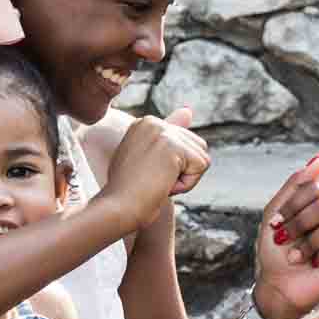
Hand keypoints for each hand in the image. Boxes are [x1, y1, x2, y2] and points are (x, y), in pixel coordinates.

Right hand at [98, 108, 209, 227]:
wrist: (117, 208)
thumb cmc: (126, 191)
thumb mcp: (146, 159)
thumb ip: (166, 138)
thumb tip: (189, 110)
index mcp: (145, 124)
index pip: (183, 144)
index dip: (173, 168)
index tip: (148, 176)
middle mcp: (153, 121)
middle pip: (196, 147)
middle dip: (182, 172)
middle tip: (154, 181)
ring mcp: (162, 131)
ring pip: (201, 157)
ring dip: (185, 179)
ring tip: (158, 183)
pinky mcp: (172, 146)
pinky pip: (201, 167)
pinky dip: (187, 184)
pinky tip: (164, 185)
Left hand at [252, 155, 318, 318]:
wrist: (277, 287)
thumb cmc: (275, 253)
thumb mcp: (275, 213)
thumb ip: (295, 185)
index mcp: (318, 205)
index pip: (314, 188)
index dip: (292, 206)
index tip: (276, 225)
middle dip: (299, 224)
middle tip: (285, 241)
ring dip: (308, 243)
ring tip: (297, 258)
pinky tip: (315, 264)